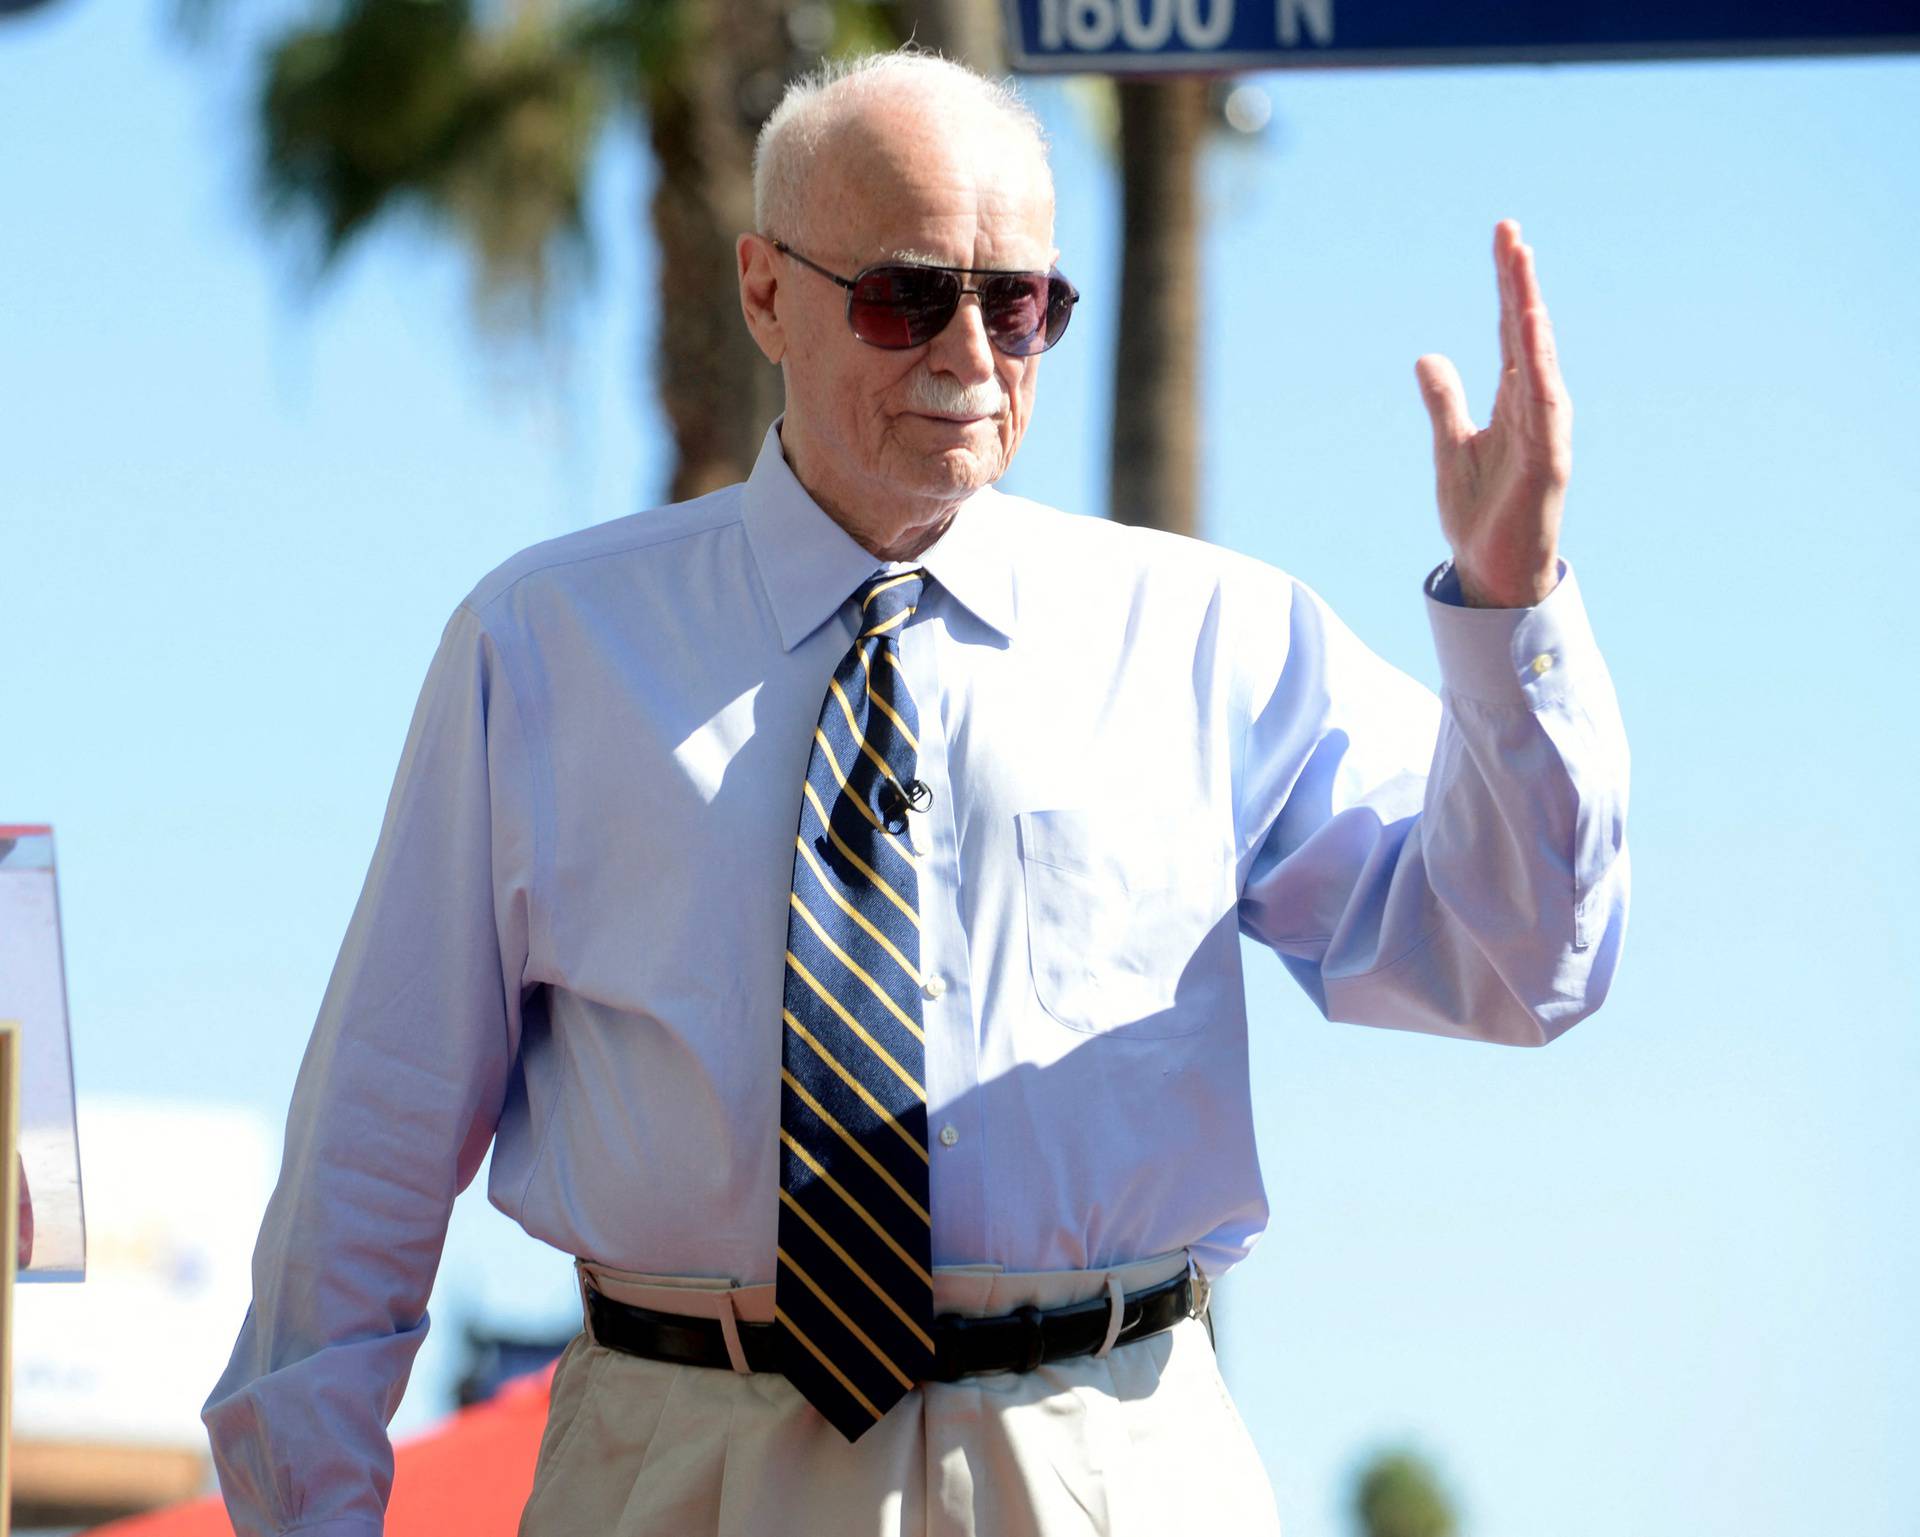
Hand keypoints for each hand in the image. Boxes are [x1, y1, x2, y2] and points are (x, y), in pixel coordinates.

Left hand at [1416, 220, 1569, 607]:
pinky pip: (1543, 403)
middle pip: (1526, 332)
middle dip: (1518, 282)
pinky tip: (1531, 327)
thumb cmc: (1479, 515)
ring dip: (1530, 310)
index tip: (1504, 239)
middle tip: (1510, 231)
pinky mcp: (1549, 459)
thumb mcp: (1451, 447)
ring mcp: (1546, 430)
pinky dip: (1538, 364)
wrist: (1490, 572)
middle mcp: (1535, 407)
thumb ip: (1444, 401)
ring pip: (1537, 357)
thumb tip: (1428, 356)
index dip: (1506, 286)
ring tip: (1521, 263)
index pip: (1510, 331)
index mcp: (1513, 401)